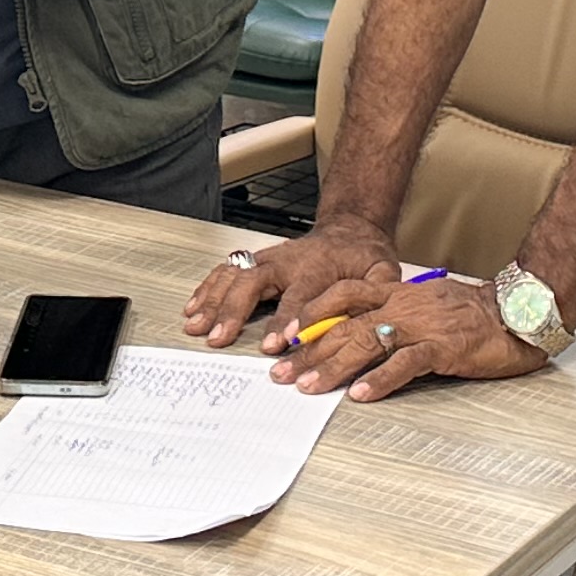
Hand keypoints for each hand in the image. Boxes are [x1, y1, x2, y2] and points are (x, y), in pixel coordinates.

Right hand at [184, 220, 397, 345]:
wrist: (349, 230)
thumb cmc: (363, 257)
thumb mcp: (381, 274)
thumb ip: (375, 296)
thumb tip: (369, 324)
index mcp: (317, 266)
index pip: (298, 295)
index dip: (284, 320)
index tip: (273, 344)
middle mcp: (287, 260)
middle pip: (254, 283)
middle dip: (234, 311)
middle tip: (219, 338)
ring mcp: (268, 259)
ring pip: (234, 275)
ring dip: (213, 300)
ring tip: (196, 325)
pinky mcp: (257, 261)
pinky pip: (227, 270)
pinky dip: (207, 288)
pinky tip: (193, 307)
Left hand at [272, 269, 547, 400]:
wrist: (516, 311)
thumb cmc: (471, 314)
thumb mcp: (423, 306)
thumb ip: (391, 315)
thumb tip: (354, 338)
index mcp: (396, 292)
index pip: (342, 295)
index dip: (310, 314)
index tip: (285, 338)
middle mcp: (402, 304)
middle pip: (344, 325)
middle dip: (309, 351)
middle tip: (281, 374)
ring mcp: (422, 325)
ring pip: (367, 342)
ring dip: (333, 367)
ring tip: (308, 388)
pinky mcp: (443, 347)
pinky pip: (406, 363)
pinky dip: (381, 380)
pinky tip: (361, 395)